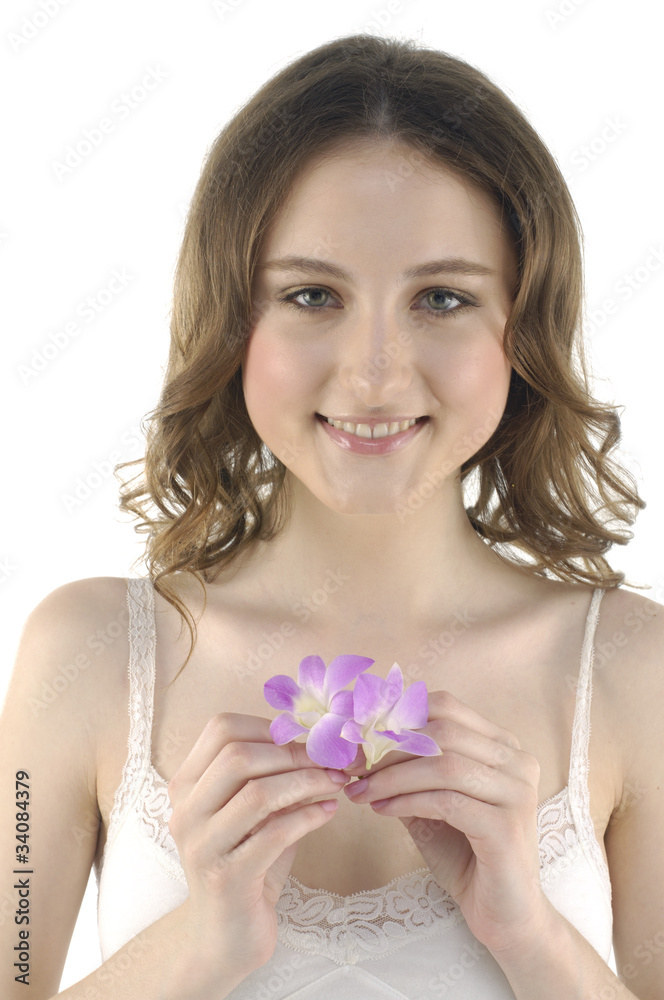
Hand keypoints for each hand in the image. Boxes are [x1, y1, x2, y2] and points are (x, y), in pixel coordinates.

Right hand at [167, 713, 346, 980]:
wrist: (226, 939)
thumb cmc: (248, 864)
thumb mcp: (255, 814)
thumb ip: (274, 777)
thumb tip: (318, 740)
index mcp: (187, 786)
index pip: (220, 729)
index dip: (267, 727)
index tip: (304, 739)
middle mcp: (186, 812)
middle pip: (237, 755)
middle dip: (292, 753)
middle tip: (329, 761)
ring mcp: (203, 846)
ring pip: (257, 792)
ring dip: (306, 782)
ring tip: (336, 783)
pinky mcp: (227, 878)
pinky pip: (275, 833)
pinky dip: (309, 816)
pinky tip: (329, 812)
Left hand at [343, 690, 548, 953]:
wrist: (503, 915)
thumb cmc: (465, 854)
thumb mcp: (431, 803)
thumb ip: (407, 771)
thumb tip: (358, 743)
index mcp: (502, 746)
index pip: (446, 706)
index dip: (397, 715)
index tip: (358, 734)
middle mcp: (517, 761)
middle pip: (443, 730)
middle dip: (389, 745)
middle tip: (352, 763)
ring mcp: (517, 792)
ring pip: (444, 764)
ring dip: (392, 775)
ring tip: (360, 789)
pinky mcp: (507, 827)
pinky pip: (447, 801)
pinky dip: (407, 801)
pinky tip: (381, 809)